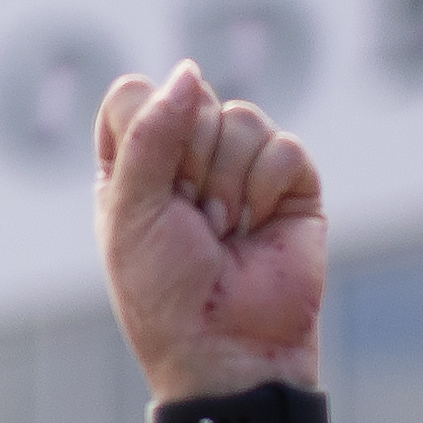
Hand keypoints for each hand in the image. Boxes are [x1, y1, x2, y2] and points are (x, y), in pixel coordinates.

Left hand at [94, 63, 324, 401]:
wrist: (229, 352)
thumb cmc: (166, 294)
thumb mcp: (131, 213)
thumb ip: (150, 134)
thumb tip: (190, 71)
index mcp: (135, 164)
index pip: (135, 95)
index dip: (145, 132)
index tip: (149, 193)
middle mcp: (187, 158)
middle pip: (192, 98)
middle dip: (190, 165)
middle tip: (192, 223)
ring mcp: (242, 167)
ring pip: (240, 117)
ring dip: (228, 185)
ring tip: (224, 234)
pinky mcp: (291, 184)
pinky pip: (283, 146)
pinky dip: (266, 190)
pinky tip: (257, 231)